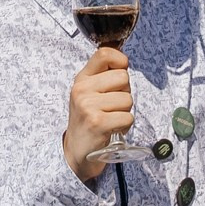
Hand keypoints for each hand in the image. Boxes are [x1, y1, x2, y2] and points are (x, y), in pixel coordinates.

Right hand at [64, 46, 135, 181]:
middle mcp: (82, 90)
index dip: (120, 60)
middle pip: (123, 77)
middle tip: (112, 107)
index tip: (120, 74)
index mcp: (81, 79)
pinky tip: (112, 129)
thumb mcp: (89, 93)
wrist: (76, 152)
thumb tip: (124, 58)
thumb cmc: (88, 120)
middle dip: (124, 93)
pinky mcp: (98, 123)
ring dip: (124, 112)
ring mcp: (88, 106)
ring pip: (128, 99)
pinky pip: (128, 117)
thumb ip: (104, 76)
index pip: (104, 53)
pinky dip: (124, 126)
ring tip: (111, 119)